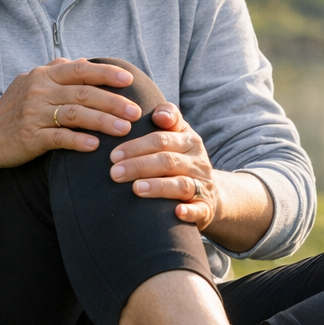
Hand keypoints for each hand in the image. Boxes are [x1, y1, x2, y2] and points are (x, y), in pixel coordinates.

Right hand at [0, 59, 141, 167]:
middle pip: (83, 93)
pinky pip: (58, 138)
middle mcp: (39, 91)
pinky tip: (95, 146)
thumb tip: (84, 61)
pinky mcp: (29, 137)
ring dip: (103, 121)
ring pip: (75, 114)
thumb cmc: (14, 109)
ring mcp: (33, 114)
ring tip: (124, 129)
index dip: (106, 74)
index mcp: (44, 75)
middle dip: (113, 102)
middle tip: (135, 111)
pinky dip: (78, 141)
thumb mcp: (32, 82)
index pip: (80, 70)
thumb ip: (58, 71)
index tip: (129, 80)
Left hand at [108, 104, 218, 229]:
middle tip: (114, 172)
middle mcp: (197, 160)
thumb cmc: (182, 161)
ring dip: (158, 186)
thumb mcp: (178, 137)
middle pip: (168, 160)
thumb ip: (167, 118)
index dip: (139, 144)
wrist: (210, 193)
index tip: (115, 153)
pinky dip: (189, 211)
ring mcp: (203, 184)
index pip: (163, 137)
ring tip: (136, 188)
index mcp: (189, 140)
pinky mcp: (205, 207)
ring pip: (182, 184)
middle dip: (139, 165)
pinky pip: (199, 208)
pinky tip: (177, 212)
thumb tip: (156, 113)